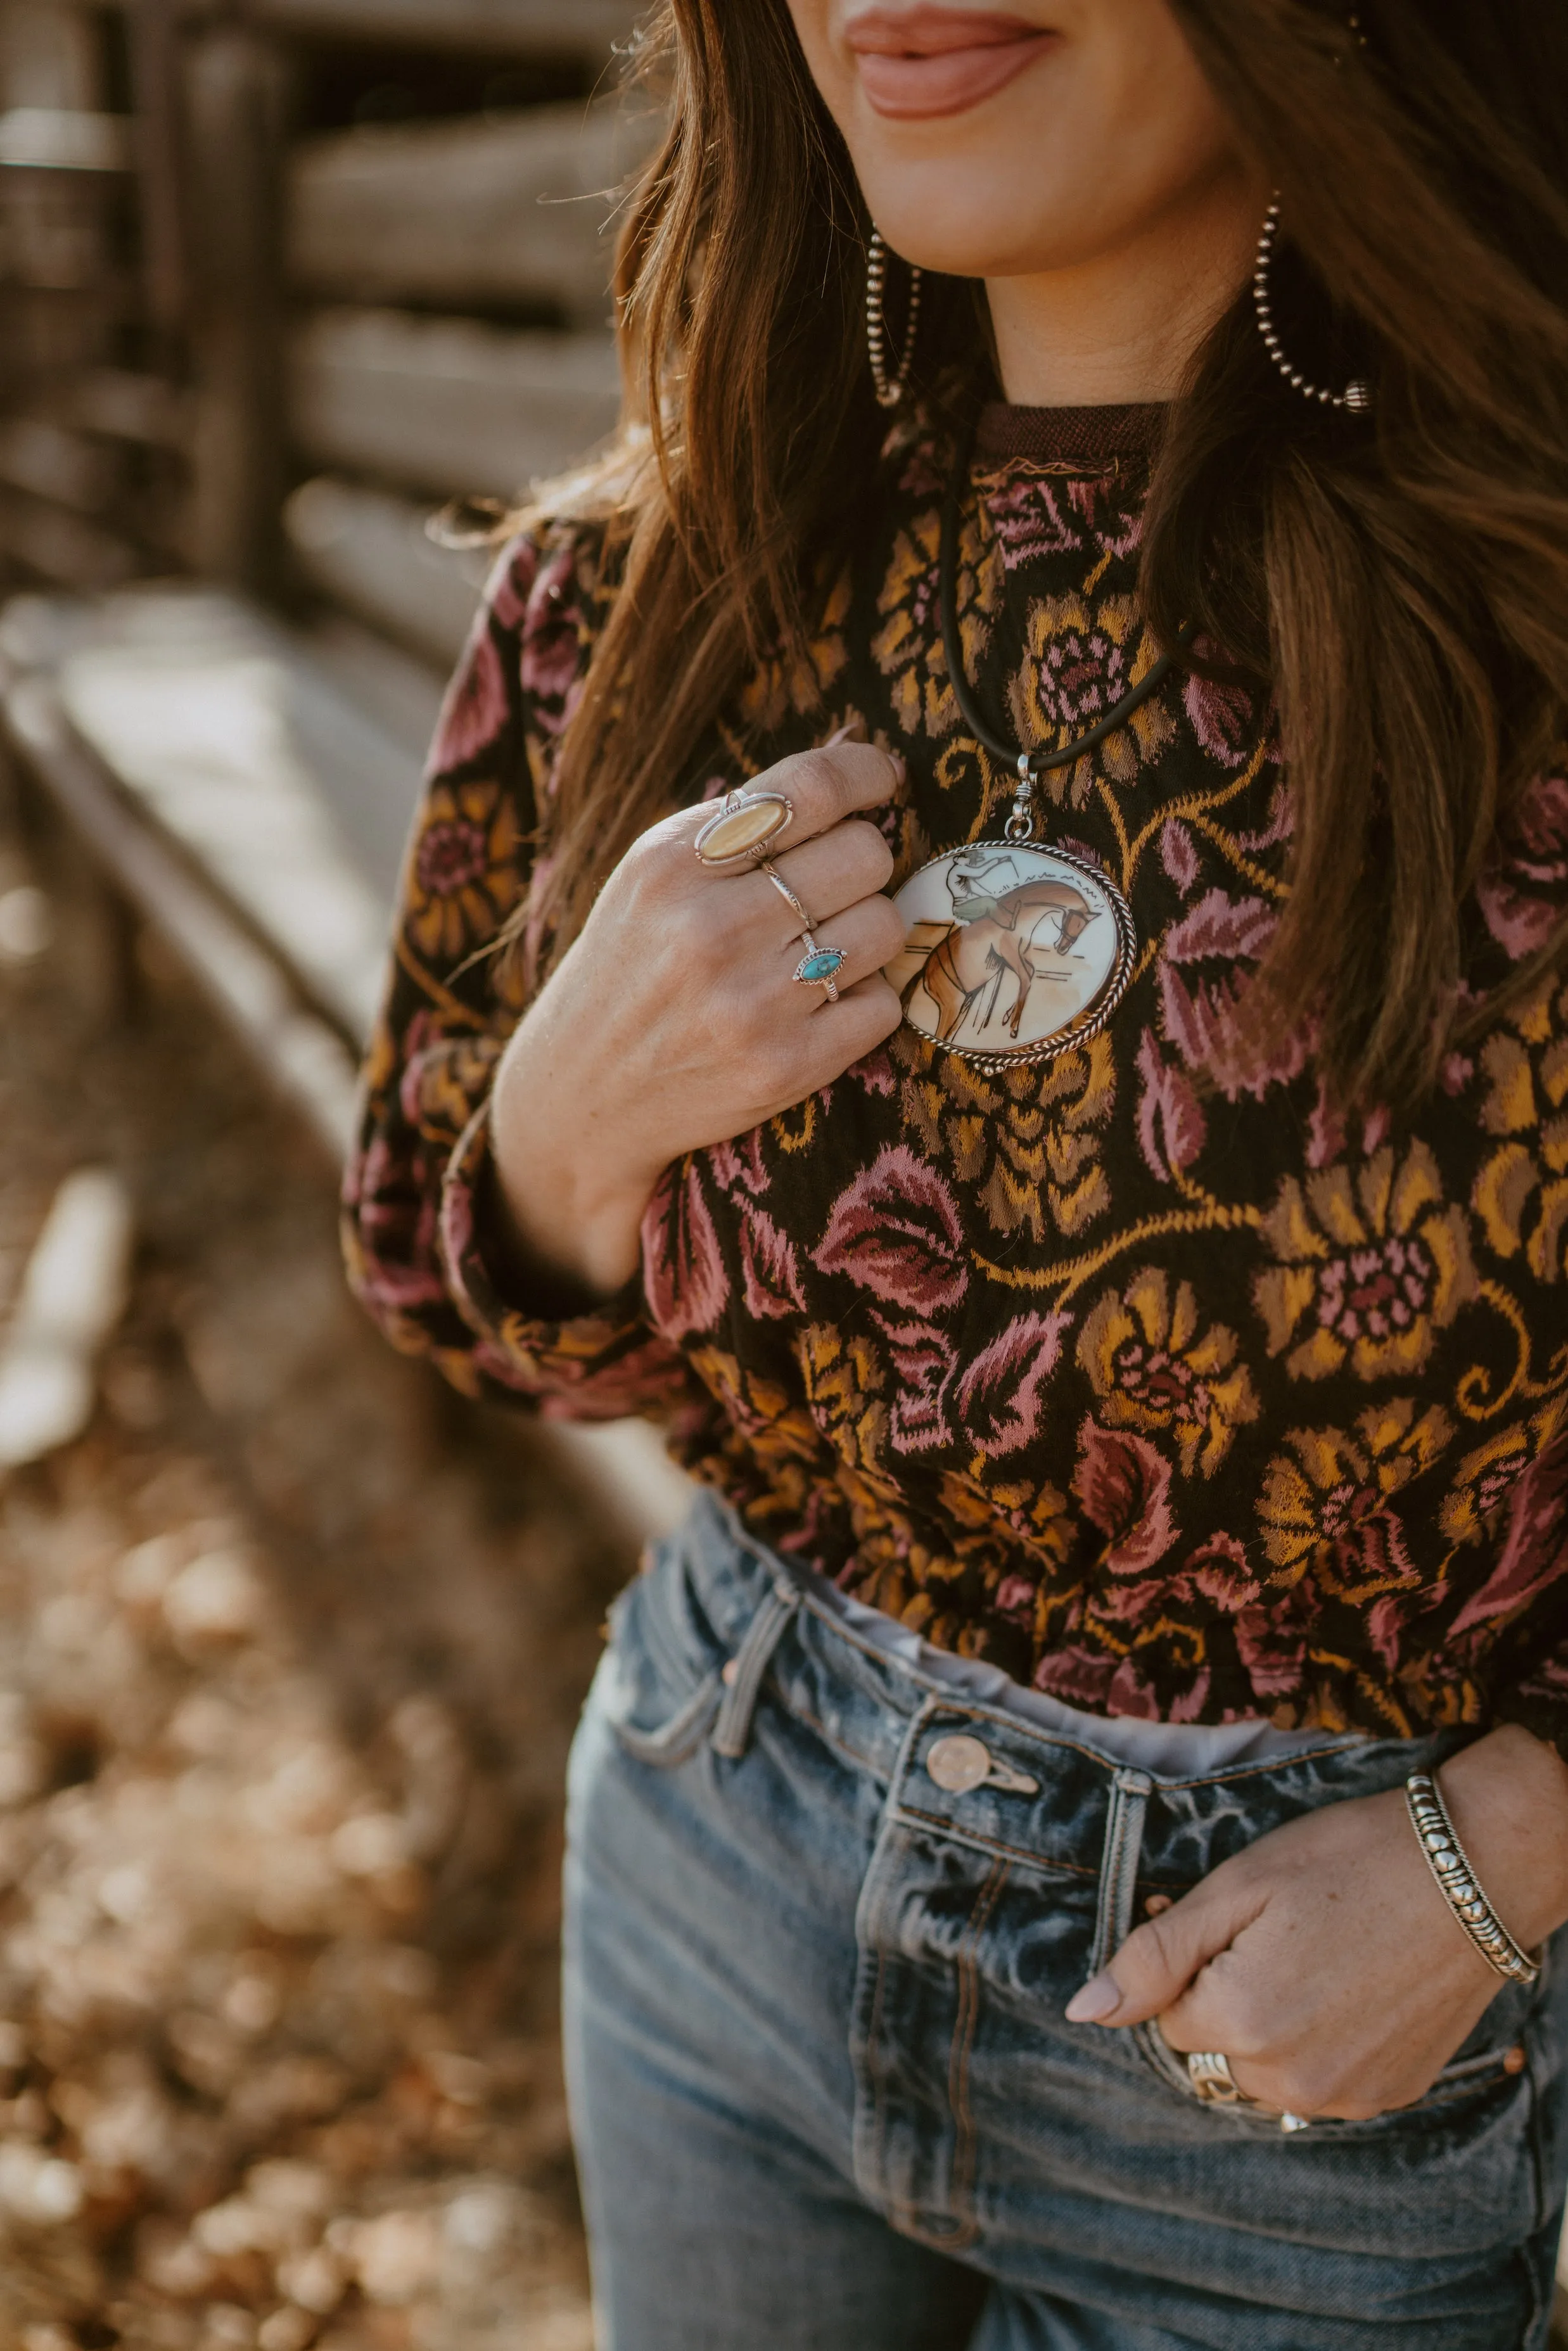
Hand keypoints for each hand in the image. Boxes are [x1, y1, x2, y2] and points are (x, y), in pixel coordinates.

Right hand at [489, 727, 906, 1296]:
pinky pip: (882, 1003)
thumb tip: (853, 754)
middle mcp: (710, 929)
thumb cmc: (632, 966)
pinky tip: (816, 1004)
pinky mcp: (785, 1067)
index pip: (808, 788)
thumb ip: (741, 819)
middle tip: (831, 886)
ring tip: (820, 947)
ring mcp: (750, 1003)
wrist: (580, 1093)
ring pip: (885, 925)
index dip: (866, 773)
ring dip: (868, 931)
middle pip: (865, 854)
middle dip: (861, 862)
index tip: (883, 779)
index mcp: (673, 864)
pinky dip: (862, 999)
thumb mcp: (653, 875)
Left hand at [1064, 1724, 1567, 2119]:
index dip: (1193, 1964)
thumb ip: (1155, 1955)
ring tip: (1316, 1959)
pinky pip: (1322, 2084)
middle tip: (1276, 1937)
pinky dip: (1322, 2045)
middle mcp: (1291, 2078)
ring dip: (1270, 2032)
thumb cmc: (1349, 1860)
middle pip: (1214, 2055)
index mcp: (1242, 2021)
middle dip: (1225, 2003)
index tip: (1234, 1922)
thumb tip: (1082, 2011)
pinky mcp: (1389, 2094)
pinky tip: (1351, 1988)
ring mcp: (1346, 2094)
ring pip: (1266, 2077)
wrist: (1473, 1869)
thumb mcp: (1238, 1886)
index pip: (1169, 2019)